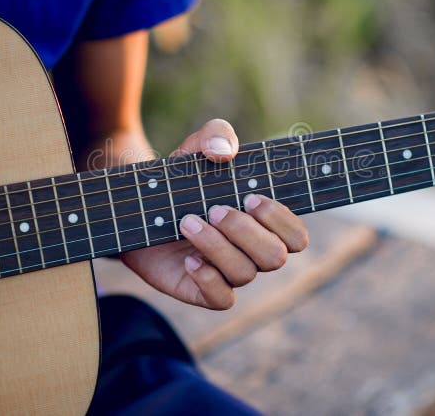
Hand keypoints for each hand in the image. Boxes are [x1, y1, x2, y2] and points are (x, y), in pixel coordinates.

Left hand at [121, 119, 308, 309]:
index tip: (251, 198)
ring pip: (244, 273)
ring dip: (216, 246)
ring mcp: (228, 272)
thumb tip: (225, 153)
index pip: (296, 237)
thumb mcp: (196, 147)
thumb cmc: (181, 177)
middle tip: (214, 208)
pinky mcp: (201, 290)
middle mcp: (252, 250)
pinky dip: (208, 279)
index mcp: (263, 222)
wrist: (138, 203)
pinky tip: (188, 260)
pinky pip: (222, 299)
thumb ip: (217, 135)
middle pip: (274, 257)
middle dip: (245, 231)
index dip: (281, 221)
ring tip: (186, 221)